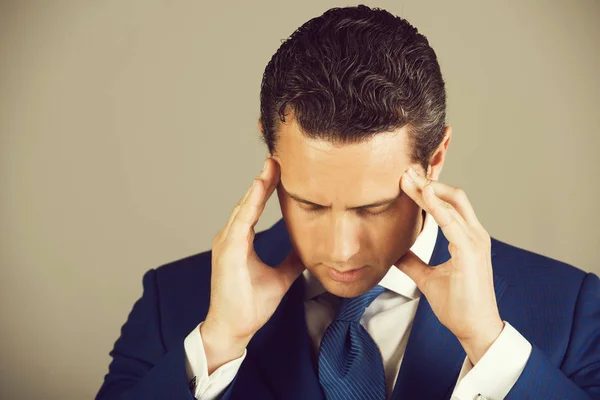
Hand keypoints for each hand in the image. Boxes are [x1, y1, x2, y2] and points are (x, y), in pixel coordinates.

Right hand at [201, 158, 304, 372]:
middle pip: (249, 201)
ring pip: (244, 207)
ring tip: (271, 166)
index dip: (266, 187)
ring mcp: (227, 243)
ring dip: (258, 186)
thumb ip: (291, 262)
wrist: (233, 328)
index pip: (254, 207)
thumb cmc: (249, 305)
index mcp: (239, 240)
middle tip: (277, 157)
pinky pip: (241, 222)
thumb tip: (307, 251)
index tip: (279, 169)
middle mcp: (230, 237)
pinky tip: (260, 188)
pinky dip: (250, 204)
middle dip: (263, 179)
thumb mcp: (279, 278)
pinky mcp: (228, 252)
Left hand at [395, 167, 502, 363]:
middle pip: (453, 197)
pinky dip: (437, 206)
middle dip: (429, 182)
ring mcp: (476, 242)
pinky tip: (423, 194)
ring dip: (429, 189)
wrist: (473, 329)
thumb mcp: (428, 278)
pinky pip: (452, 222)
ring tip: (407, 178)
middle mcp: (475, 235)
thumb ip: (413, 262)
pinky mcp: (471, 252)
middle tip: (404, 172)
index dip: (428, 191)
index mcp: (467, 239)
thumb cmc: (458, 304)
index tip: (407, 181)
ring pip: (452, 204)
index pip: (448, 205)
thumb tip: (395, 252)